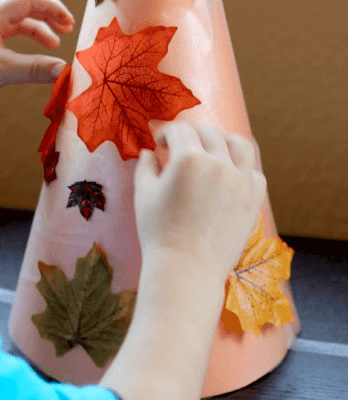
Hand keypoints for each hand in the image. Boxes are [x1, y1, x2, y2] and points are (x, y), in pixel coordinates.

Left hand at [0, 0, 74, 120]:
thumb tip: (65, 69)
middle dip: (48, 17)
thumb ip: (35, 68)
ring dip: (39, 32)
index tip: (70, 22)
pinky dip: (27, 46)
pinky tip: (35, 59)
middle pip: (25, 9)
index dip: (52, 7)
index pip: (28, 0)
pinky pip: (11, 41)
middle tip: (68, 30)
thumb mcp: (1, 70)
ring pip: (19, 26)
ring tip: (54, 46)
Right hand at [133, 121, 266, 283]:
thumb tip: (148, 152)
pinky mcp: (253, 201)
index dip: (167, 132)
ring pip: (240, 146)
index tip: (160, 142)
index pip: (180, 130)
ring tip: (213, 148)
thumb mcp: (143, 194)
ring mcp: (241, 182)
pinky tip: (231, 174)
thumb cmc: (158, 232)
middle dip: (192, 134)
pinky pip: (255, 174)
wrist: (185, 269)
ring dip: (224, 140)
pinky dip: (243, 168)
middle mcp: (219, 164)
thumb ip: (146, 166)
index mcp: (189, 158)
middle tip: (180, 145)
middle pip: (209, 133)